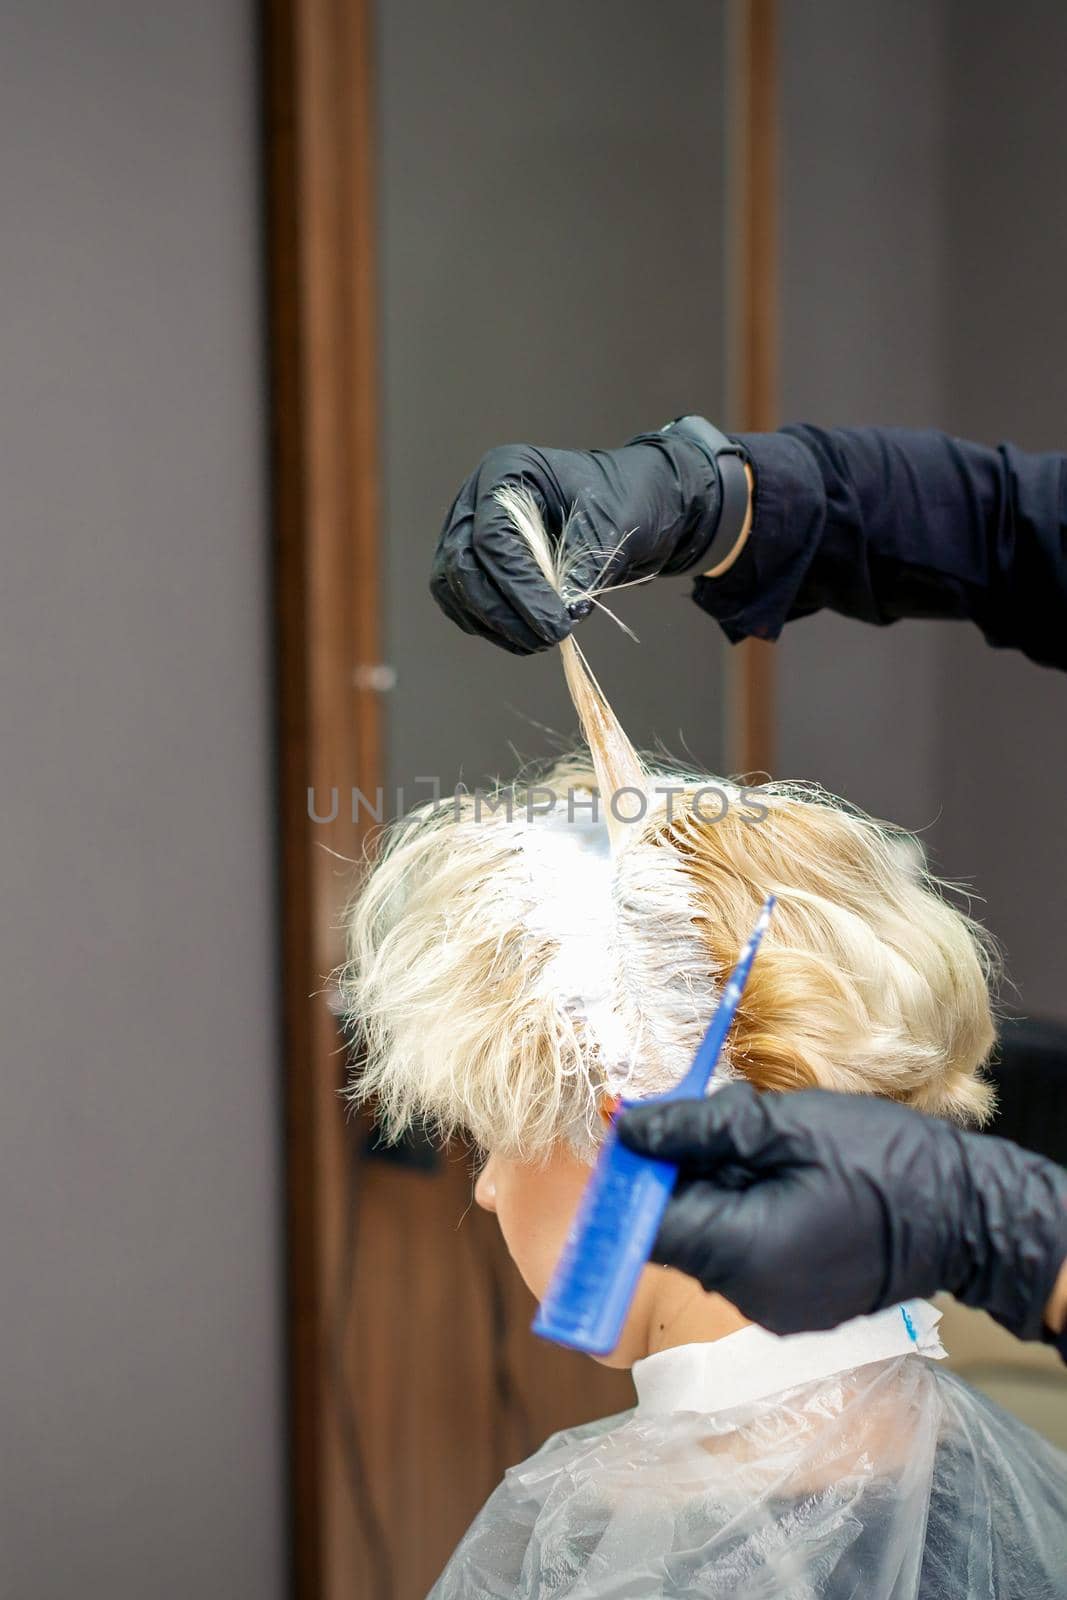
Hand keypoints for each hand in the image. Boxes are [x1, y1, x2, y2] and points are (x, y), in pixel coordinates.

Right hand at [430, 422, 728, 653]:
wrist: (628, 504)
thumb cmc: (623, 498)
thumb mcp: (613, 524)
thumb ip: (584, 566)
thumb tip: (562, 612)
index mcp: (506, 472)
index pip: (492, 538)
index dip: (519, 587)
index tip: (556, 623)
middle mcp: (476, 501)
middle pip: (463, 565)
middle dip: (502, 611)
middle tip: (549, 637)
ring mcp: (469, 533)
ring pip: (456, 589)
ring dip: (494, 624)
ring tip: (541, 640)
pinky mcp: (475, 566)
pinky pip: (464, 604)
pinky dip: (492, 627)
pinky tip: (527, 638)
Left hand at [617, 1083, 1066, 1338]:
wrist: (969, 1212)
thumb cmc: (883, 1160)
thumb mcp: (784, 1125)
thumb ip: (698, 1129)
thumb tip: (629, 1128)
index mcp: (744, 1255)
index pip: (648, 1228)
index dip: (630, 1178)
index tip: (631, 1129)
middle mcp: (749, 1296)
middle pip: (675, 1233)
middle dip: (676, 1174)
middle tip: (706, 1119)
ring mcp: (773, 1307)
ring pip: (707, 1240)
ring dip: (711, 1188)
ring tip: (757, 1142)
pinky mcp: (792, 1302)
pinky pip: (741, 1254)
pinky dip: (742, 1210)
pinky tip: (777, 1172)